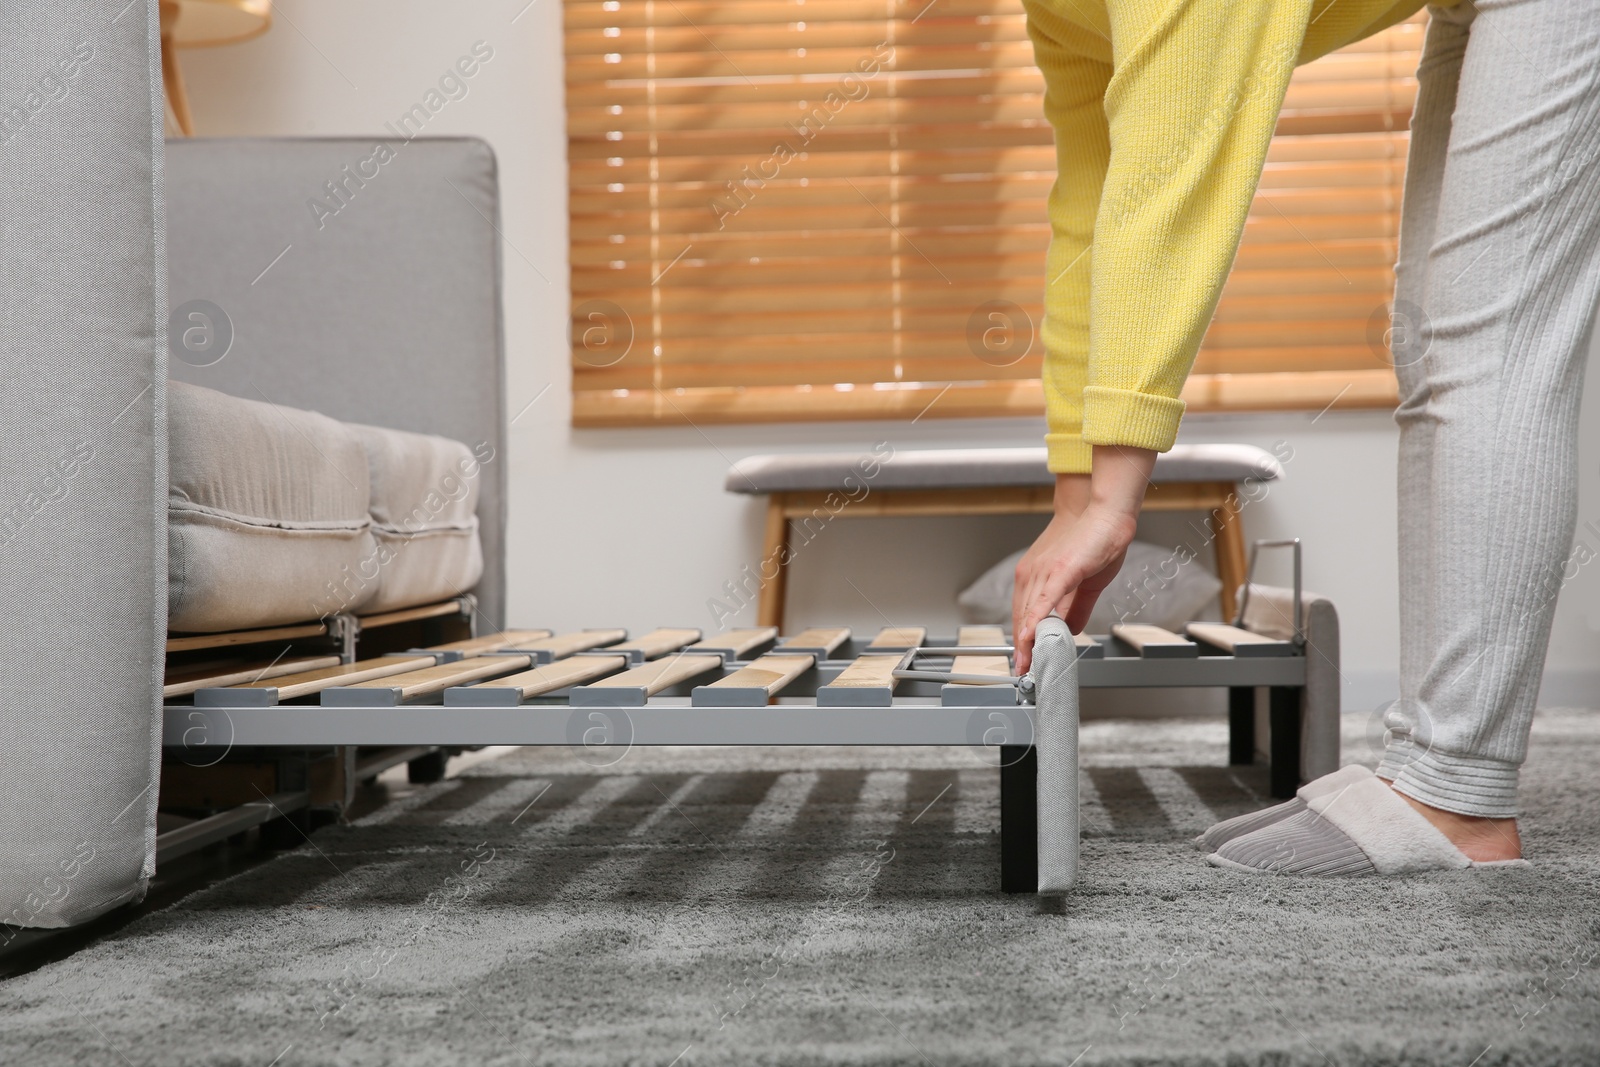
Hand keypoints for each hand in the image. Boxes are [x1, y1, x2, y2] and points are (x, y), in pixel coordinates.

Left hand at [1011, 446, 1154, 673]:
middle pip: (1021, 619)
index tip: (1023, 662)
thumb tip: (1071, 631)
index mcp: (1034, 578)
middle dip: (1021, 649)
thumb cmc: (1093, 542)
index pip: (1023, 616)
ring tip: (1027, 665)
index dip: (1022, 641)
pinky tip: (1031, 638)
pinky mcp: (1060, 571)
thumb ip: (1076, 609)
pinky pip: (1044, 601)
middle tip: (1022, 672)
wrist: (1102, 512)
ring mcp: (1043, 572)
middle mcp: (1032, 575)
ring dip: (1026, 643)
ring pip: (1029, 614)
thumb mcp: (1084, 585)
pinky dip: (1036, 621)